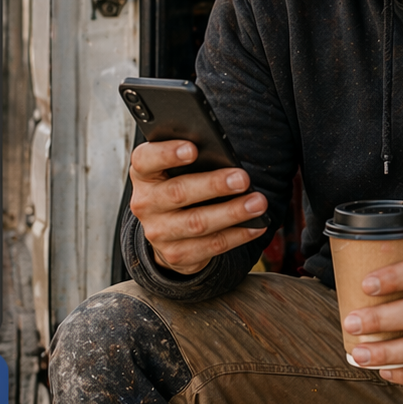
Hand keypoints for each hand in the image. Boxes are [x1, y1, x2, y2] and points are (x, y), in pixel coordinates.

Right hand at [128, 140, 267, 274]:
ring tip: (258, 203)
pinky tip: (255, 226)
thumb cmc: (181, 186)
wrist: (168, 231)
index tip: (193, 149)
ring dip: (232, 212)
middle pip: (178, 192)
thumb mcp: (177, 170)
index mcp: (144, 174)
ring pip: (197, 223)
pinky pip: (210, 245)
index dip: (167, 153)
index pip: (146, 159)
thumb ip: (194, 160)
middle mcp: (145, 203)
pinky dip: (237, 235)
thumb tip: (228, 160)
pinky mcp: (175, 254)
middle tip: (243, 178)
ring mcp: (158, 232)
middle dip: (214, 185)